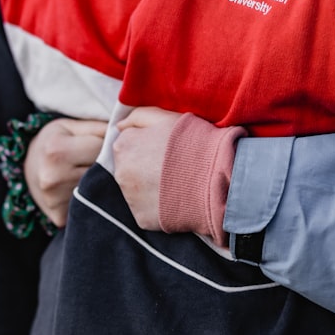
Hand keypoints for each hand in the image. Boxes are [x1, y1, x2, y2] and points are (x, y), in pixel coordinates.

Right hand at [25, 118, 106, 226]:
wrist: (26, 169)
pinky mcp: (59, 217)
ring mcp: (56, 200)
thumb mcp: (70, 126)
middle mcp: (54, 178)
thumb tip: (128, 132)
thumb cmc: (53, 143)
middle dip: (106, 164)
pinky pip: (91, 206)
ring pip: (99, 189)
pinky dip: (94, 199)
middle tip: (99, 160)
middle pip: (102, 170)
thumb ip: (98, 127)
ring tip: (92, 174)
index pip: (101, 147)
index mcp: (56, 150)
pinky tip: (87, 191)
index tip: (100, 144)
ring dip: (102, 182)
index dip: (106, 144)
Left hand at [113, 107, 182, 229]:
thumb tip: (119, 126)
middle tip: (173, 165)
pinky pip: (146, 209)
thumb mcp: (166, 117)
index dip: (150, 144)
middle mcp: (120, 172)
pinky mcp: (141, 217)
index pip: (130, 142)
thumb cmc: (193, 142)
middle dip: (146, 165)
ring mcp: (130, 198)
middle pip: (130, 166)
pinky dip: (158, 205)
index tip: (167, 147)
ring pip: (136, 188)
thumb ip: (138, 116)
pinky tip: (175, 197)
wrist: (215, 178)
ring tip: (176, 182)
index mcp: (123, 145)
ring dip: (150, 185)